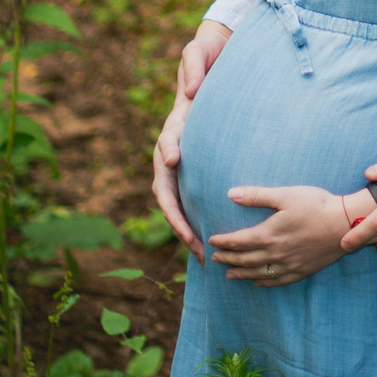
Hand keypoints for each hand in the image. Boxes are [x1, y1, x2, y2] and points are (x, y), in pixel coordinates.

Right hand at [149, 21, 232, 259]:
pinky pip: (192, 196)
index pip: (167, 141)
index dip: (168, 151)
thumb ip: (194, 65)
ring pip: (175, 198)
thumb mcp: (200, 50)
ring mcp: (185, 157)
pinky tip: (210, 240)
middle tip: (190, 238)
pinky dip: (196, 219)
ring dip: (184, 226)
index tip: (175, 160)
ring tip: (200, 252)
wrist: (216, 58)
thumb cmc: (208, 54)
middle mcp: (175, 144)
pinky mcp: (198, 164)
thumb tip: (191, 90)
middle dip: (174, 214)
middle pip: (164, 185)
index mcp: (176, 121)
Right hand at [149, 95, 205, 260]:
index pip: (168, 205)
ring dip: (194, 240)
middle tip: (204, 257)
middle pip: (176, 219)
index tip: (189, 238)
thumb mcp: (174, 131)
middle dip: (187, 239)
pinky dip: (199, 229)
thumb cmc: (181, 123)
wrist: (186, 117)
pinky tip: (214, 243)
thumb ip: (170, 143)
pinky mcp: (187, 191)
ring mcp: (177, 191)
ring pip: (183, 220)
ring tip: (210, 259)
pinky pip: (191, 214)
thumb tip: (170, 160)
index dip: (178, 223)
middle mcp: (167, 187)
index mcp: (162, 176)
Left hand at [209, 186, 368, 286]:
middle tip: (215, 258)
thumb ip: (257, 196)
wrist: (346, 223)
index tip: (212, 241)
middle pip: (244, 259)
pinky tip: (257, 282)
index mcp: (268, 233)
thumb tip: (230, 194)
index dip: (223, 242)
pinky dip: (264, 282)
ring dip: (241, 273)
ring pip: (258, 272)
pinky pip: (277, 280)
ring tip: (229, 274)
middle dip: (227, 258)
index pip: (238, 241)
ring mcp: (289, 264)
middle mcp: (275, 253)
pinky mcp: (302, 270)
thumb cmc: (317, 205)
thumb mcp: (285, 195)